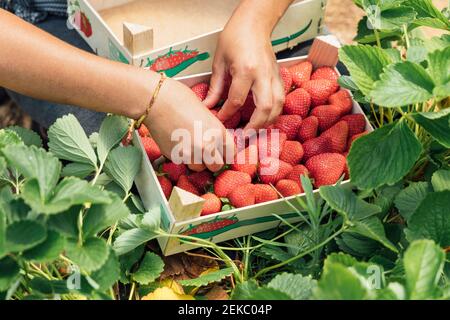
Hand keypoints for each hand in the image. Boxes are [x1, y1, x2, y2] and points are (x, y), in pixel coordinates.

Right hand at [145, 78, 234, 171]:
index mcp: (218, 132)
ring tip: (190, 147)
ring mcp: (191, 153)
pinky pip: (183, 163)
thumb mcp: (205, 112)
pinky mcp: (175, 156)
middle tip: (206, 154)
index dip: (226, 154)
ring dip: (196, 161)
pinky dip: (182, 157)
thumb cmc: (179, 99)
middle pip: (217, 166)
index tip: (221, 154)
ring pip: (199, 168)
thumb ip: (213, 129)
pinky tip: (178, 144)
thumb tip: (215, 140)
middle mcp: (207, 145)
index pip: (231, 154)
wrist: (156, 101)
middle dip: (212, 161)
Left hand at [203, 11, 284, 132]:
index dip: (227, 114)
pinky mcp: (279, 77)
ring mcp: (274, 76)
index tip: (220, 120)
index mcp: (245, 70)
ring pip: (278, 106)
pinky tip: (265, 118)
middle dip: (255, 126)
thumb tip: (209, 105)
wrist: (254, 23)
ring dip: (268, 122)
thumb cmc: (235, 37)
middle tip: (244, 136)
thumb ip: (216, 86)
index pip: (237, 100)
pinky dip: (274, 112)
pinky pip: (281, 100)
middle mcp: (263, 75)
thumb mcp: (219, 61)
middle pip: (265, 108)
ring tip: (255, 131)